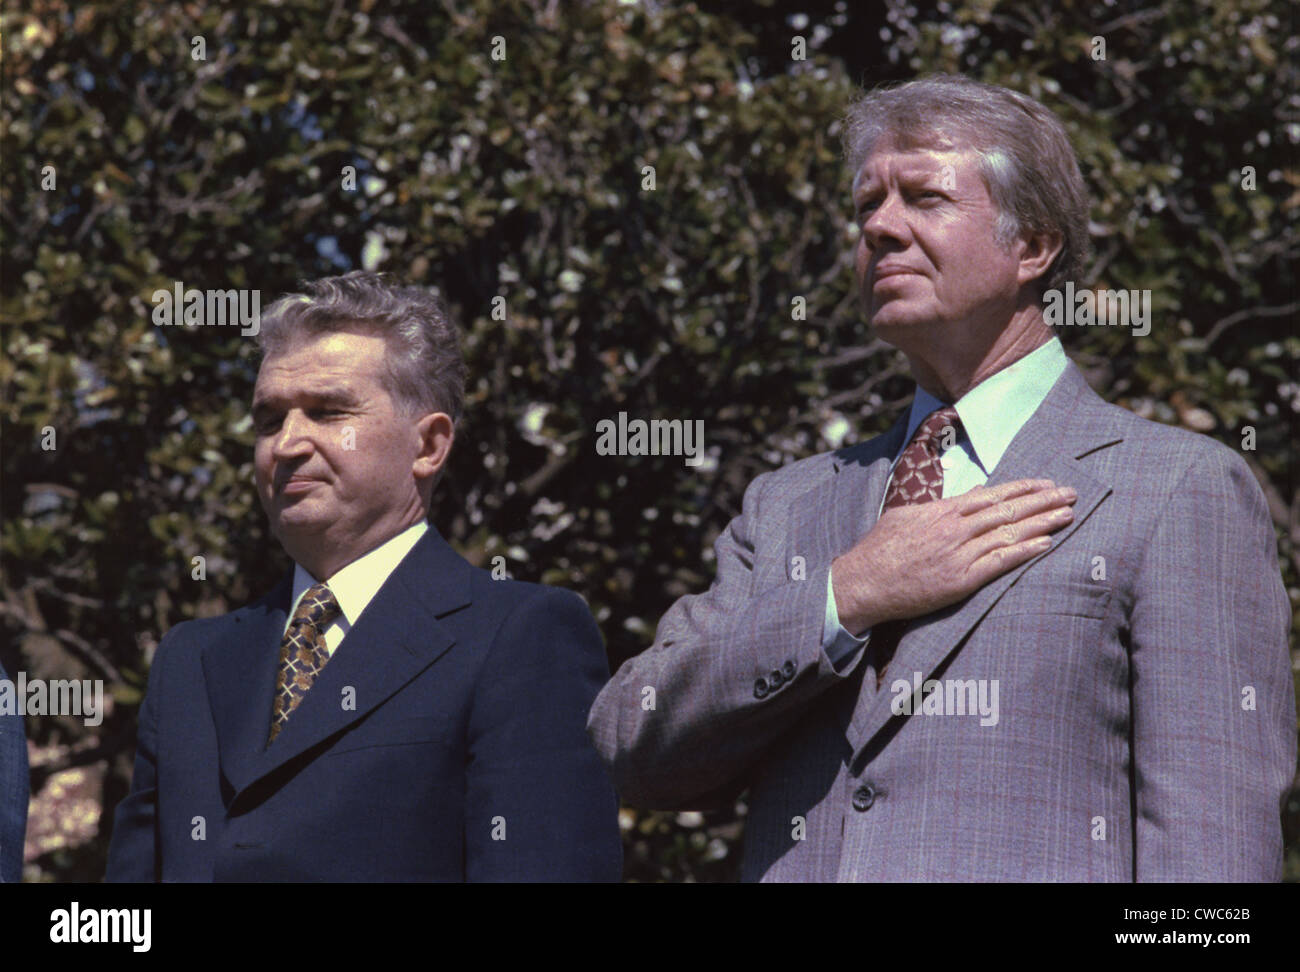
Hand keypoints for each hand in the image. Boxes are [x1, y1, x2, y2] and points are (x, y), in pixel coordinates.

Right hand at [831, 478, 1076, 634]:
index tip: (1045, 484)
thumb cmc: (878, 551)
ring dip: (1041, 523)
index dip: (1021, 488)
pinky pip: (999, 563)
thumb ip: (937, 508)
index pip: (990, 495)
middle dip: (1042, 501)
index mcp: (940, 511)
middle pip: (1006, 510)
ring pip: (1008, 533)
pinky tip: (1046, 544)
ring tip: (1068, 515)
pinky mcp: (960, 581)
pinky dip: (1024, 552)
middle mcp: (953, 529)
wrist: (862, 583)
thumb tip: (966, 495)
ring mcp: (958, 554)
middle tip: (1070, 493)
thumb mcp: (904, 517)